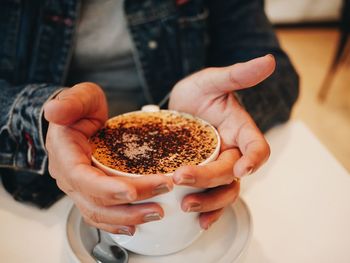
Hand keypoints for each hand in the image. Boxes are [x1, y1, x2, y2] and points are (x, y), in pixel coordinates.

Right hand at [44, 82, 172, 234]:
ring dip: (128, 217)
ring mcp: (79, 187)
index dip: (107, 189)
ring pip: (99, 213)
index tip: (133, 191)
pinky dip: (117, 223)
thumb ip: (70, 103)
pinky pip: (100, 214)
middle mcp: (70, 177)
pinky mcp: (90, 192)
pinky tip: (136, 224)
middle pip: (97, 201)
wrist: (77, 119)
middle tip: (161, 199)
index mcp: (66, 155)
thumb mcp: (79, 98)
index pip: (83, 179)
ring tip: (156, 213)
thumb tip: (54, 111)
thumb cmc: (80, 109)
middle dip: (129, 205)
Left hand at [169, 55, 274, 228]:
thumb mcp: (212, 80)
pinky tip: (195, 220)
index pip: (257, 146)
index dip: (254, 158)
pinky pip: (211, 197)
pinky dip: (207, 210)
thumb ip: (237, 74)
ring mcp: (218, 164)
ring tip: (186, 205)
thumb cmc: (197, 92)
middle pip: (231, 172)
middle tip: (181, 178)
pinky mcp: (203, 175)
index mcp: (240, 129)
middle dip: (209, 179)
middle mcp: (232, 150)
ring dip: (209, 202)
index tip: (242, 167)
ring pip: (225, 191)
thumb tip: (269, 61)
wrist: (178, 106)